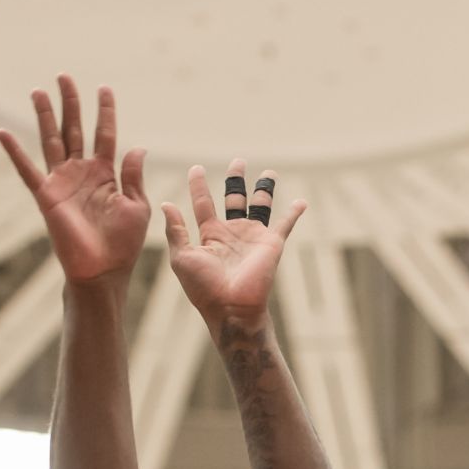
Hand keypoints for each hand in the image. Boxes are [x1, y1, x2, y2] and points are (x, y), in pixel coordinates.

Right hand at [0, 76, 149, 288]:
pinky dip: (14, 152)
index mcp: (105, 174)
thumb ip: (133, 176)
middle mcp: (81, 172)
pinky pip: (27, 170)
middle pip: (74, 129)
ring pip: (52, 141)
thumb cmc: (122, 243)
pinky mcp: (46, 195)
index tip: (105, 88)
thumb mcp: (136, 206)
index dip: (105, 111)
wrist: (102, 271)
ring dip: (44, 116)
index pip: (105, 135)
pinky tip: (3, 132)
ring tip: (38, 91)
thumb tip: (137, 147)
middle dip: (70, 104)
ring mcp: (62, 182)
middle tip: (64, 77)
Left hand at [161, 161, 306, 326]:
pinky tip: (302, 202)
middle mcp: (233, 232)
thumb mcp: (182, 257)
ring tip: (269, 173)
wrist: (231, 307)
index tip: (196, 168)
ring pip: (260, 205)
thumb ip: (176, 230)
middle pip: (234, 199)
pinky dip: (294, 213)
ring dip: (264, 189)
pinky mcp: (272, 244)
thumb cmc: (203, 287)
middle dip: (236, 180)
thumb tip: (167, 204)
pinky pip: (285, 224)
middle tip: (238, 162)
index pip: (203, 202)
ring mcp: (253, 237)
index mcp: (210, 234)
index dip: (198, 185)